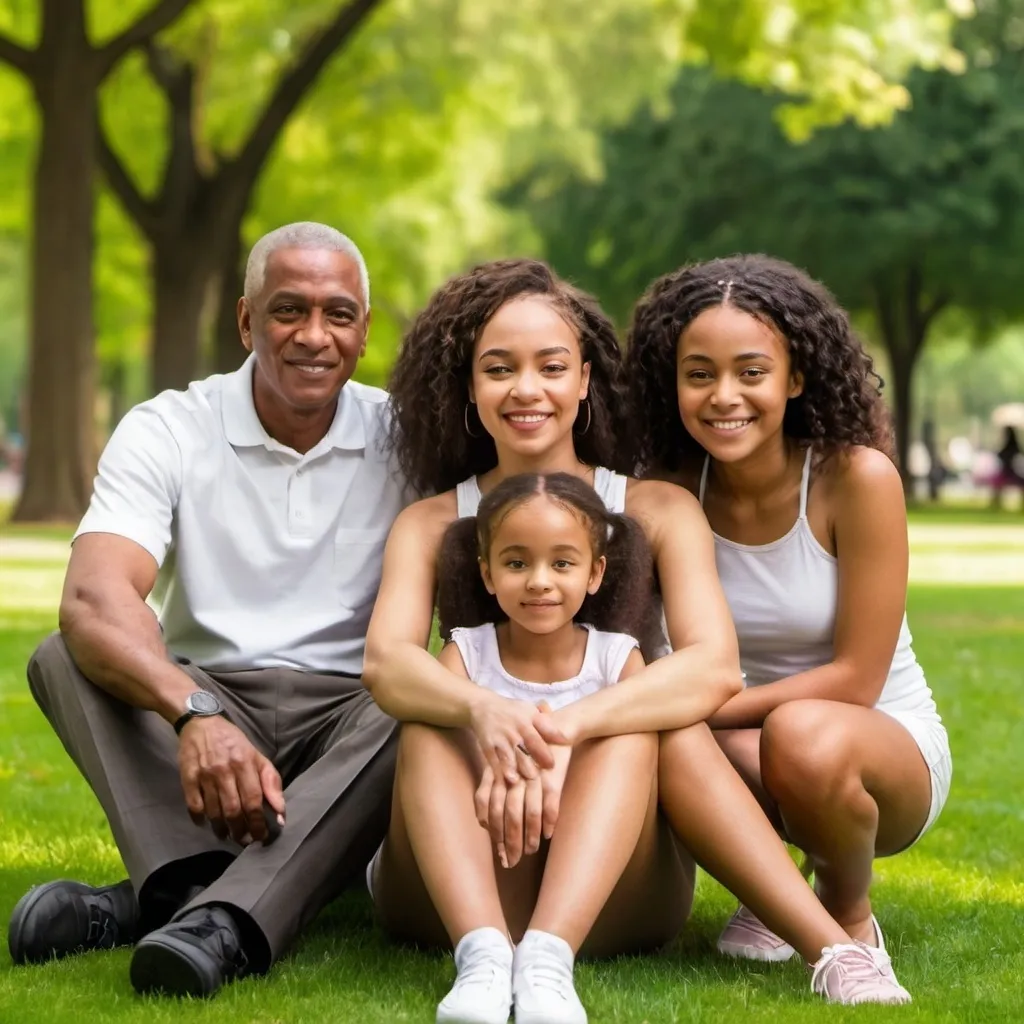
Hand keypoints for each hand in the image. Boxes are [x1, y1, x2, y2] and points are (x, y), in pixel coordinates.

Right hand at [177, 716, 284, 845]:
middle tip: (245, 840)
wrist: (201, 723)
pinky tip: (206, 824)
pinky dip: (200, 819)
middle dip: (241, 831)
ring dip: (222, 829)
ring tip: (228, 835)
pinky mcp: (187, 778)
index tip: (262, 836)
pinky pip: (193, 806)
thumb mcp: (257, 756)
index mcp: (245, 763)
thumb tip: (280, 812)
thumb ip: (271, 782)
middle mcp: (224, 770)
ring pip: (214, 812)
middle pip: (233, 810)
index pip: (254, 800)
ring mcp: (204, 775)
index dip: (258, 822)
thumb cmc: (233, 742)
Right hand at [468, 693, 567, 784]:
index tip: (552, 763)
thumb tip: (565, 738)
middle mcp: (514, 729)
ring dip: (519, 768)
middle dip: (535, 760)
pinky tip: (509, 780)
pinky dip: (502, 772)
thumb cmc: (513, 712)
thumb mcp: (530, 711)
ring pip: (511, 756)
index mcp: (527, 719)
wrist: (483, 707)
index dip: (547, 746)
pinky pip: (495, 762)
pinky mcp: (488, 747)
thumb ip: (547, 724)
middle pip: (526, 746)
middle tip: (542, 773)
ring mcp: (500, 739)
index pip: (540, 732)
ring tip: (527, 778)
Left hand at [474, 745, 571, 866]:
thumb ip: (490, 791)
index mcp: (500, 773)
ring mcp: (534, 777)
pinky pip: (551, 804)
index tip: (497, 850)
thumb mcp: (502, 765)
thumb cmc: (524, 750)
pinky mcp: (553, 776)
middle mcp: (515, 777)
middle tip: (510, 862)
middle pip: (509, 815)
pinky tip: (549, 834)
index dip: (493, 830)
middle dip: (509, 842)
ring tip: (531, 851)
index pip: (488, 806)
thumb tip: (483, 824)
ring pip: (530, 813)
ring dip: (531, 836)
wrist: (553, 726)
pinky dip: (549, 821)